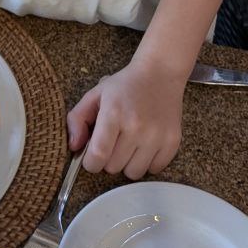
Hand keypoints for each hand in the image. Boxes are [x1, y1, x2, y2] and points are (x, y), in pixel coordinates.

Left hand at [66, 58, 184, 180]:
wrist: (160, 74)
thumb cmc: (124, 86)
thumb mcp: (95, 94)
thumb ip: (77, 119)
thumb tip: (74, 146)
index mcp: (114, 113)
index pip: (98, 155)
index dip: (90, 163)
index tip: (91, 157)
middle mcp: (136, 126)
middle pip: (113, 167)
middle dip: (108, 159)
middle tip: (113, 141)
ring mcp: (157, 136)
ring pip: (133, 173)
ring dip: (127, 163)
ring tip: (129, 144)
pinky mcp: (172, 142)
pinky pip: (154, 170)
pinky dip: (147, 162)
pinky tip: (145, 144)